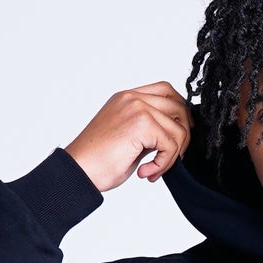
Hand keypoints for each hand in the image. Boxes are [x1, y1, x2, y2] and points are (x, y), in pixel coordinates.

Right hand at [65, 82, 192, 190]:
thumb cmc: (96, 160)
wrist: (78, 170)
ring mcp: (137, 108)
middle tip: (174, 157)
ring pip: (178, 129)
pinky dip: (164, 164)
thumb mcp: (127, 136)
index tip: (181, 133)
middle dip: (184, 134)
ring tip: (153, 170)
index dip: (180, 110)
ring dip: (172, 156)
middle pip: (178, 105)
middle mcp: (132, 98)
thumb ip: (149, 129)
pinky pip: (171, 144)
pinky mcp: (142, 124)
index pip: (166, 90)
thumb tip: (174, 136)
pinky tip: (146, 172)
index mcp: (127, 98)